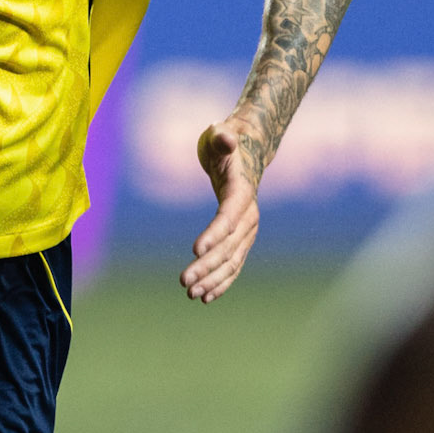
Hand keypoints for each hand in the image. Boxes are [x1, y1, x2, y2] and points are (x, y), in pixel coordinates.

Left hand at [180, 116, 261, 301]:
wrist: (244, 159)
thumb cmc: (226, 146)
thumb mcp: (222, 136)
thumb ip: (222, 138)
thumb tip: (224, 137)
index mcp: (242, 194)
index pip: (228, 218)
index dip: (214, 234)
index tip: (195, 250)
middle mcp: (249, 218)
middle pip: (228, 247)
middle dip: (207, 266)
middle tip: (184, 282)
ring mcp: (247, 233)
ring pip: (231, 262)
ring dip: (212, 280)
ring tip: (192, 294)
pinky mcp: (240, 242)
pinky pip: (233, 266)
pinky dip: (221, 282)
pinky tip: (206, 296)